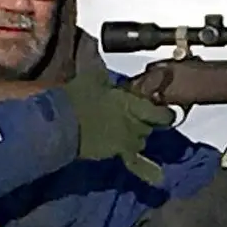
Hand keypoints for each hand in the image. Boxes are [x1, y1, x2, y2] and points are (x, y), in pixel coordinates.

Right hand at [60, 68, 175, 183]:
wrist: (62, 124)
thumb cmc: (76, 99)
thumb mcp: (90, 77)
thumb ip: (99, 69)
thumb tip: (93, 47)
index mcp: (132, 103)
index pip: (159, 111)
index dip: (163, 111)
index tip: (164, 109)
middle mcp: (135, 123)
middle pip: (150, 126)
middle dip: (146, 121)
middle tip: (137, 117)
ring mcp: (127, 140)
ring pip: (142, 141)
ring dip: (137, 136)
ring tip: (126, 131)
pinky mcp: (116, 153)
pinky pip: (136, 164)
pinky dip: (148, 171)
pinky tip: (159, 179)